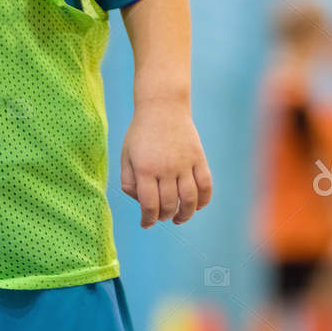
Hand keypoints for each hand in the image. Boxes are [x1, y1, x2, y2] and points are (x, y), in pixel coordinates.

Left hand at [120, 102, 211, 227]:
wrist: (162, 106)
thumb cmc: (140, 134)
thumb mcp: (125, 157)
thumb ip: (128, 183)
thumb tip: (141, 203)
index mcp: (145, 169)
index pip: (149, 205)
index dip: (148, 220)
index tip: (146, 224)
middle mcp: (166, 168)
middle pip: (169, 205)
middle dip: (164, 217)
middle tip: (160, 216)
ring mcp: (185, 163)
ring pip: (189, 199)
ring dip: (185, 215)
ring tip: (179, 218)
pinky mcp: (199, 158)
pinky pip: (206, 185)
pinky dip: (203, 200)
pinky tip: (196, 206)